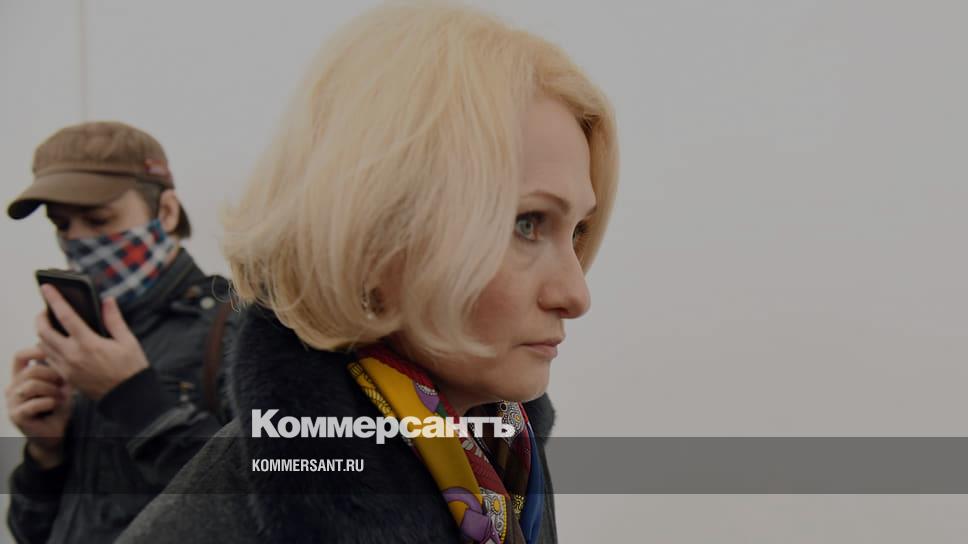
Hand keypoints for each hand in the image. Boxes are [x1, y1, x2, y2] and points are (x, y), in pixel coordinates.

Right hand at [5, 346, 72, 468]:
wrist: (55, 434)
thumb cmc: (58, 408)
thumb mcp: (61, 386)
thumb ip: (58, 371)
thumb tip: (62, 353)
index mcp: (21, 378)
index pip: (20, 356)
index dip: (35, 351)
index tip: (52, 353)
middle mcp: (13, 388)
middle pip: (31, 371)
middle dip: (52, 376)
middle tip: (63, 385)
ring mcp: (12, 403)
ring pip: (32, 385)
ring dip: (52, 390)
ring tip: (59, 398)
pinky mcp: (17, 416)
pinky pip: (35, 403)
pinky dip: (50, 403)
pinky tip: (55, 406)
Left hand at [36, 284, 148, 400]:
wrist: (128, 397)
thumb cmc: (131, 368)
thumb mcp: (127, 341)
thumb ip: (114, 319)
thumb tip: (108, 300)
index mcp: (89, 344)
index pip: (65, 316)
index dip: (54, 299)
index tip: (46, 287)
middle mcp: (73, 356)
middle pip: (43, 331)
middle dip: (40, 317)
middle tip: (45, 310)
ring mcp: (67, 368)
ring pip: (43, 345)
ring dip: (42, 332)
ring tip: (50, 324)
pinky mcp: (66, 377)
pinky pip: (49, 359)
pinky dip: (48, 347)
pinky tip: (56, 343)